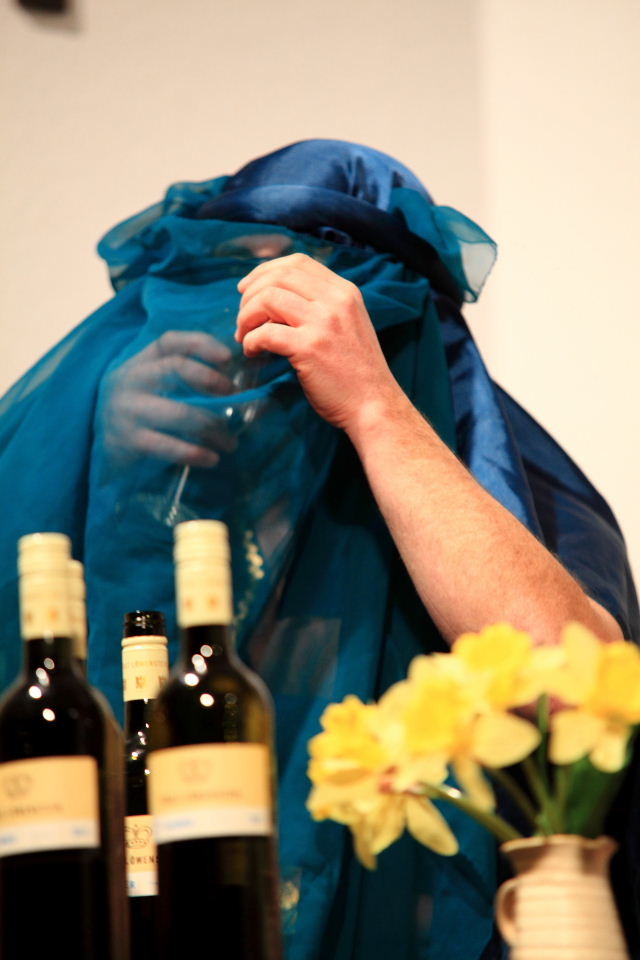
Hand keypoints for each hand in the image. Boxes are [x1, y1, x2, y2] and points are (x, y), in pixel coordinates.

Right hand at [102, 330, 238, 467]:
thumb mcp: (156, 388)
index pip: (170, 342)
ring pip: (179, 412)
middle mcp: (131, 380)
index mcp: (141, 362)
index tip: (229, 356)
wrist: (102, 445)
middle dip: (212, 381)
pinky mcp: (127, 440)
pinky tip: (212, 459)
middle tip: (237, 399)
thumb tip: (244, 383)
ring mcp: (127, 410)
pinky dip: (195, 453)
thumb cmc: (142, 413)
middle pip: (176, 368)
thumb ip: (189, 380)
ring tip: (231, 442)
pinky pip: (167, 445)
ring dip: (213, 428)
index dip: (201, 344)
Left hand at [235, 253, 401, 430]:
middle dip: (250, 293)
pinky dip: (250, 341)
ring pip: (267, 298)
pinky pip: (265, 333)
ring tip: (244, 335)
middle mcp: (336, 301)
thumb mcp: (348, 325)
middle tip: (243, 317)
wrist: (373, 406)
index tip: (249, 288)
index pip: (298, 262)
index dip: (266, 270)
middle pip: (279, 276)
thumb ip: (322, 306)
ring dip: (246, 316)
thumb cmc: (356, 372)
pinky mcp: (309, 347)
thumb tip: (276, 298)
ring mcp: (323, 322)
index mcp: (345, 292)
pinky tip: (252, 352)